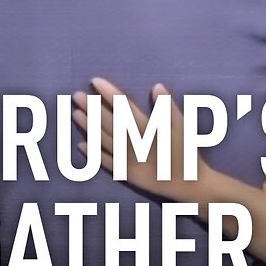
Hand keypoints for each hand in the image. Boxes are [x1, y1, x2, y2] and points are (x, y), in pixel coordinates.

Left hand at [72, 79, 206, 201]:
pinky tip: (82, 145)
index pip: (123, 106)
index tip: (95, 81)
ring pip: (103, 140)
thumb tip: (156, 86)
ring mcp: (127, 159)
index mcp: (147, 129)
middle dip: (92, 107)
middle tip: (76, 95)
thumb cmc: (187, 153)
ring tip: (76, 114)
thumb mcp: (184, 127)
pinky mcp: (125, 174)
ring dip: (88, 127)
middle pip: (108, 122)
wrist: (189, 185)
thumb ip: (168, 107)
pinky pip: (105, 163)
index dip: (108, 93)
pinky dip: (93, 154)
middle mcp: (133, 143)